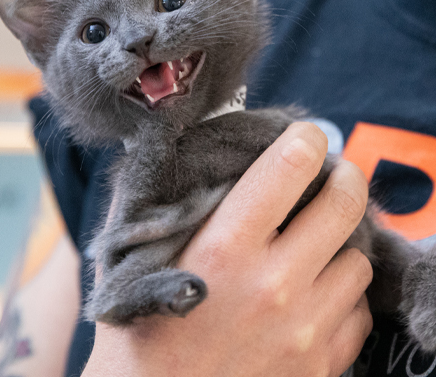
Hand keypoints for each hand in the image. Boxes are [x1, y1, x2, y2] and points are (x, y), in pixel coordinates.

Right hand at [84, 122, 372, 376]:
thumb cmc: (134, 340)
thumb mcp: (129, 264)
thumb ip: (152, 208)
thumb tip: (166, 155)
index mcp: (222, 249)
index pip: (289, 168)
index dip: (305, 140)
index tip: (306, 135)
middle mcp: (273, 284)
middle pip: (343, 206)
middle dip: (344, 178)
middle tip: (335, 173)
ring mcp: (305, 329)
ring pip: (357, 261)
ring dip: (339, 244)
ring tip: (316, 242)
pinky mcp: (321, 366)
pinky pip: (357, 314)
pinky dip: (342, 297)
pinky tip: (313, 293)